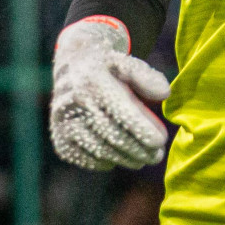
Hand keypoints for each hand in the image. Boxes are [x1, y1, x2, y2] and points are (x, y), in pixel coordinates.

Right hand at [50, 15, 169, 169]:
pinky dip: (107, 162)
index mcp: (93, 80)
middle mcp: (73, 102)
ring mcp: (63, 123)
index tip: (160, 141)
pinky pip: (88, 159)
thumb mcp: (127, 63)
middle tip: (157, 156)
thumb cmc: (108, 69)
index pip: (121, 111)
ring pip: (102, 151)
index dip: (142, 129)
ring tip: (144, 159)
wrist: (72, 68)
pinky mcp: (61, 140)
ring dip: (126, 159)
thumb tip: (164, 94)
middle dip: (139, 150)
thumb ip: (147, 76)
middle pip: (113, 136)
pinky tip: (120, 155)